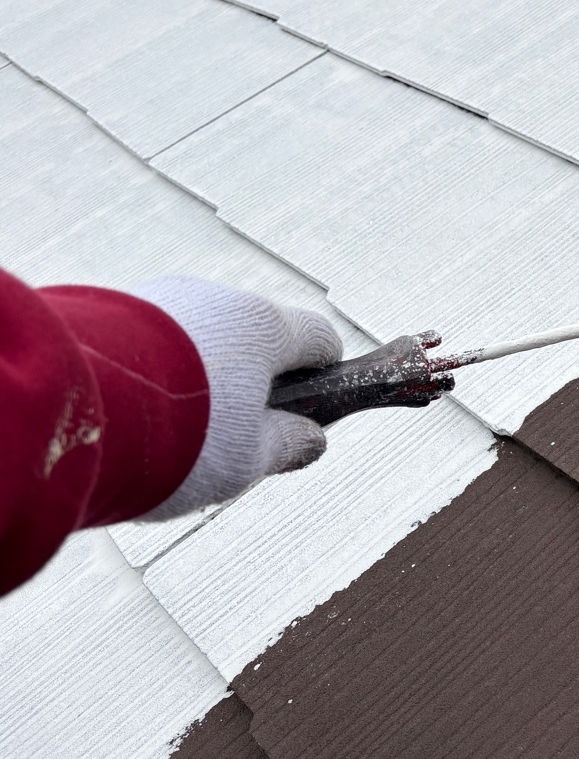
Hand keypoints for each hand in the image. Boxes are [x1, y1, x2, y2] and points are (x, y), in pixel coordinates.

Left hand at [132, 278, 343, 518]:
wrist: (75, 415)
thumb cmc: (175, 436)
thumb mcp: (248, 458)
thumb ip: (288, 444)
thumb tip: (309, 439)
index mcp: (265, 329)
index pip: (319, 338)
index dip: (322, 374)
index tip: (311, 405)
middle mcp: (217, 301)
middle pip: (253, 340)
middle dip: (248, 384)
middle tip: (229, 436)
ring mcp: (162, 300)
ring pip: (199, 340)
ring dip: (198, 377)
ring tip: (170, 430)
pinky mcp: (112, 309)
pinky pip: (151, 341)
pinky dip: (153, 371)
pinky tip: (135, 413)